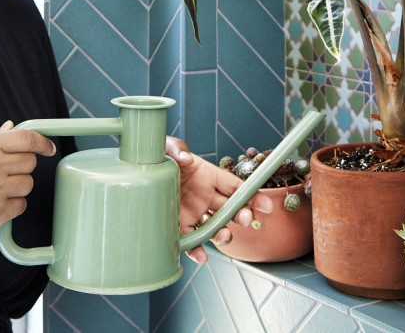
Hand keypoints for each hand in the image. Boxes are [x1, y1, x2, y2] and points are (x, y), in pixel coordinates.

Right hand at [0, 121, 56, 254]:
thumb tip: (10, 128)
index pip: (26, 138)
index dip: (42, 142)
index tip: (48, 147)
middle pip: (30, 163)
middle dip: (23, 167)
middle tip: (6, 173)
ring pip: (27, 185)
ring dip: (17, 187)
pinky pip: (19, 207)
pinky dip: (11, 207)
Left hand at [165, 136, 272, 263]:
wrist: (138, 172)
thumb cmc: (156, 156)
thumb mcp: (165, 148)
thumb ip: (176, 148)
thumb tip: (186, 158)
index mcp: (208, 176)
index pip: (235, 186)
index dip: (252, 195)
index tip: (266, 206)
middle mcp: (205, 196)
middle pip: (230, 209)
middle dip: (242, 215)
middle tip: (245, 219)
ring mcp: (194, 213)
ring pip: (216, 227)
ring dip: (224, 234)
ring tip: (223, 236)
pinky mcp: (179, 226)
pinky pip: (193, 240)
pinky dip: (197, 251)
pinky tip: (201, 256)